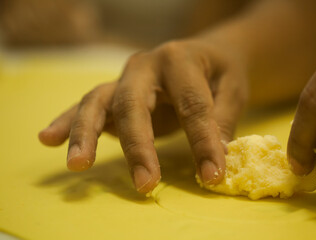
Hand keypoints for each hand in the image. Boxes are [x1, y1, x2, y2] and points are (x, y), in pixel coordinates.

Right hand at [38, 39, 247, 192]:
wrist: (203, 53)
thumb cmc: (218, 72)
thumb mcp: (232, 89)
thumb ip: (223, 119)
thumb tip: (217, 158)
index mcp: (180, 60)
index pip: (192, 105)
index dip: (203, 142)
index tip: (212, 175)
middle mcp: (145, 65)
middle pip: (134, 104)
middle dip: (138, 146)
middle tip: (145, 184)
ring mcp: (125, 78)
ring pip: (99, 102)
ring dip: (85, 134)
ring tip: (77, 164)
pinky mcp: (115, 93)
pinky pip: (87, 106)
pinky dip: (67, 122)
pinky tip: (48, 138)